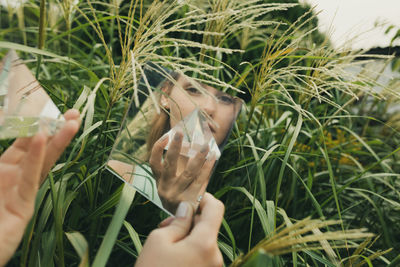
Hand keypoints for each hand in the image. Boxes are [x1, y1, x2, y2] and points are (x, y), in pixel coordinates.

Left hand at [0, 110, 79, 265]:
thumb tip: (6, 122)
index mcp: (3, 169)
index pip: (23, 142)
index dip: (34, 124)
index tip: (47, 108)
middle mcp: (15, 178)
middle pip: (39, 149)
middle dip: (56, 130)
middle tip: (73, 114)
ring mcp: (21, 192)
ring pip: (42, 162)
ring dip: (57, 140)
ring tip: (73, 122)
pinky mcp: (23, 207)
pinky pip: (30, 179)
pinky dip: (37, 158)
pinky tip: (45, 139)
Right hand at [135, 193, 223, 266]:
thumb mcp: (159, 241)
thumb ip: (177, 221)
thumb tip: (187, 208)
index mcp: (205, 243)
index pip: (216, 209)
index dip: (204, 198)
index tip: (191, 197)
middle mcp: (215, 257)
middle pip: (208, 227)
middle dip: (189, 221)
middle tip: (166, 225)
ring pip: (204, 242)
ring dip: (188, 237)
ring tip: (165, 245)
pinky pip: (203, 257)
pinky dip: (190, 251)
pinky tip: (172, 257)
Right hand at [149, 132, 215, 212]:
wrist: (182, 224)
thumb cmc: (179, 197)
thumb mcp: (171, 185)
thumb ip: (175, 168)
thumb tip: (188, 143)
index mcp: (159, 182)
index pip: (153, 163)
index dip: (157, 149)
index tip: (166, 136)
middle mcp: (165, 188)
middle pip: (169, 164)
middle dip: (174, 147)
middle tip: (180, 132)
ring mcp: (177, 195)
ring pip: (188, 173)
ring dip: (198, 158)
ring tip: (205, 145)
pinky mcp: (190, 201)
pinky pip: (200, 181)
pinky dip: (207, 169)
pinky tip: (212, 159)